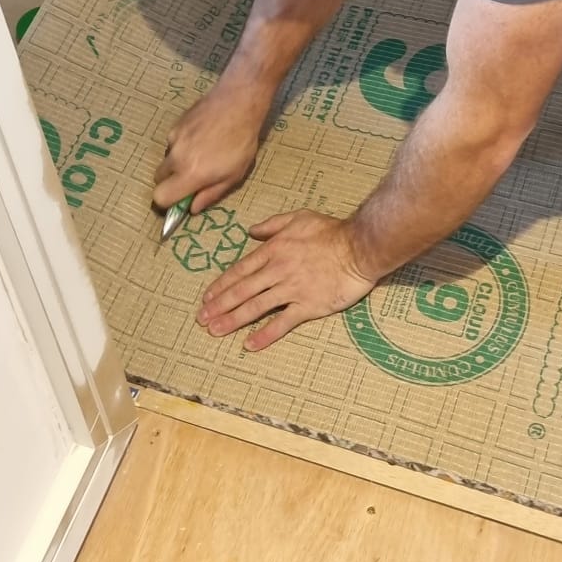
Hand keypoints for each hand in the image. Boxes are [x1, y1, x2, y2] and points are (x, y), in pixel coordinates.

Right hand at [153, 74, 270, 218]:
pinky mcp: (175, 124)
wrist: (238, 103)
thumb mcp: (233, 175)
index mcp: (190, 174)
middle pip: (159, 179)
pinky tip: (201, 136)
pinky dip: (182, 144)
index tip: (180, 198)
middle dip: (171, 182)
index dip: (167, 202)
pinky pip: (172, 142)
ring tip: (202, 151)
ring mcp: (173, 139)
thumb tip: (192, 208)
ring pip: (166, 159)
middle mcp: (176, 158)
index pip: (160, 197)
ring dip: (177, 162)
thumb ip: (210, 194)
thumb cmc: (241, 142)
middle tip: (192, 176)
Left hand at [197, 211, 375, 350]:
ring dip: (233, 320)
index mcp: (274, 250)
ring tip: (215, 331)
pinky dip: (265, 334)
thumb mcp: (299, 217)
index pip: (240, 270)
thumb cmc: (331, 231)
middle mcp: (277, 270)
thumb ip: (273, 224)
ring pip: (256, 307)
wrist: (359, 247)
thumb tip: (251, 231)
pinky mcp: (308, 306)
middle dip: (219, 305)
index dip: (221, 285)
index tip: (207, 297)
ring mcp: (292, 289)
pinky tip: (250, 344)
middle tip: (201, 319)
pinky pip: (282, 322)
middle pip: (242, 290)